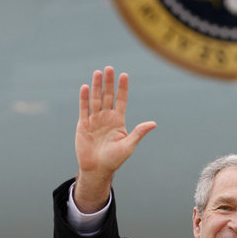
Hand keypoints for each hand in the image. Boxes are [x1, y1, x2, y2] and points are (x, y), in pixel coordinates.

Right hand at [73, 66, 155, 211]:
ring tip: (98, 73)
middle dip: (108, 82)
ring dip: (96, 86)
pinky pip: (84, 109)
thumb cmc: (114, 159)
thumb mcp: (128, 145)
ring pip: (95, 99)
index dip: (122, 88)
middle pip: (107, 96)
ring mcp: (94, 120)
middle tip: (109, 68)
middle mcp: (106, 117)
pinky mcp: (83, 124)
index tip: (124, 75)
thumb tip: (153, 124)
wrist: (97, 169)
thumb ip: (138, 133)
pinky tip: (85, 87)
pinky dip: (84, 98)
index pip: (121, 100)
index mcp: (118, 121)